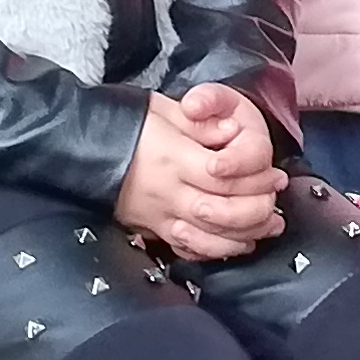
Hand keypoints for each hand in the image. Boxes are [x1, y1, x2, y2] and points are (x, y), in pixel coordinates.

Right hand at [115, 88, 283, 257]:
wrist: (84, 146)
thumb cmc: (128, 123)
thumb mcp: (164, 108)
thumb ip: (200, 122)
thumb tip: (230, 132)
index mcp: (173, 158)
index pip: (225, 178)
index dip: (256, 179)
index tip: (275, 175)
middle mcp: (168, 192)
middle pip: (220, 211)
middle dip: (256, 210)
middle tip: (275, 201)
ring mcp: (158, 215)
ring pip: (207, 237)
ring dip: (244, 236)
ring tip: (268, 226)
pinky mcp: (151, 230)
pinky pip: (187, 248)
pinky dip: (215, 251)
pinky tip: (238, 244)